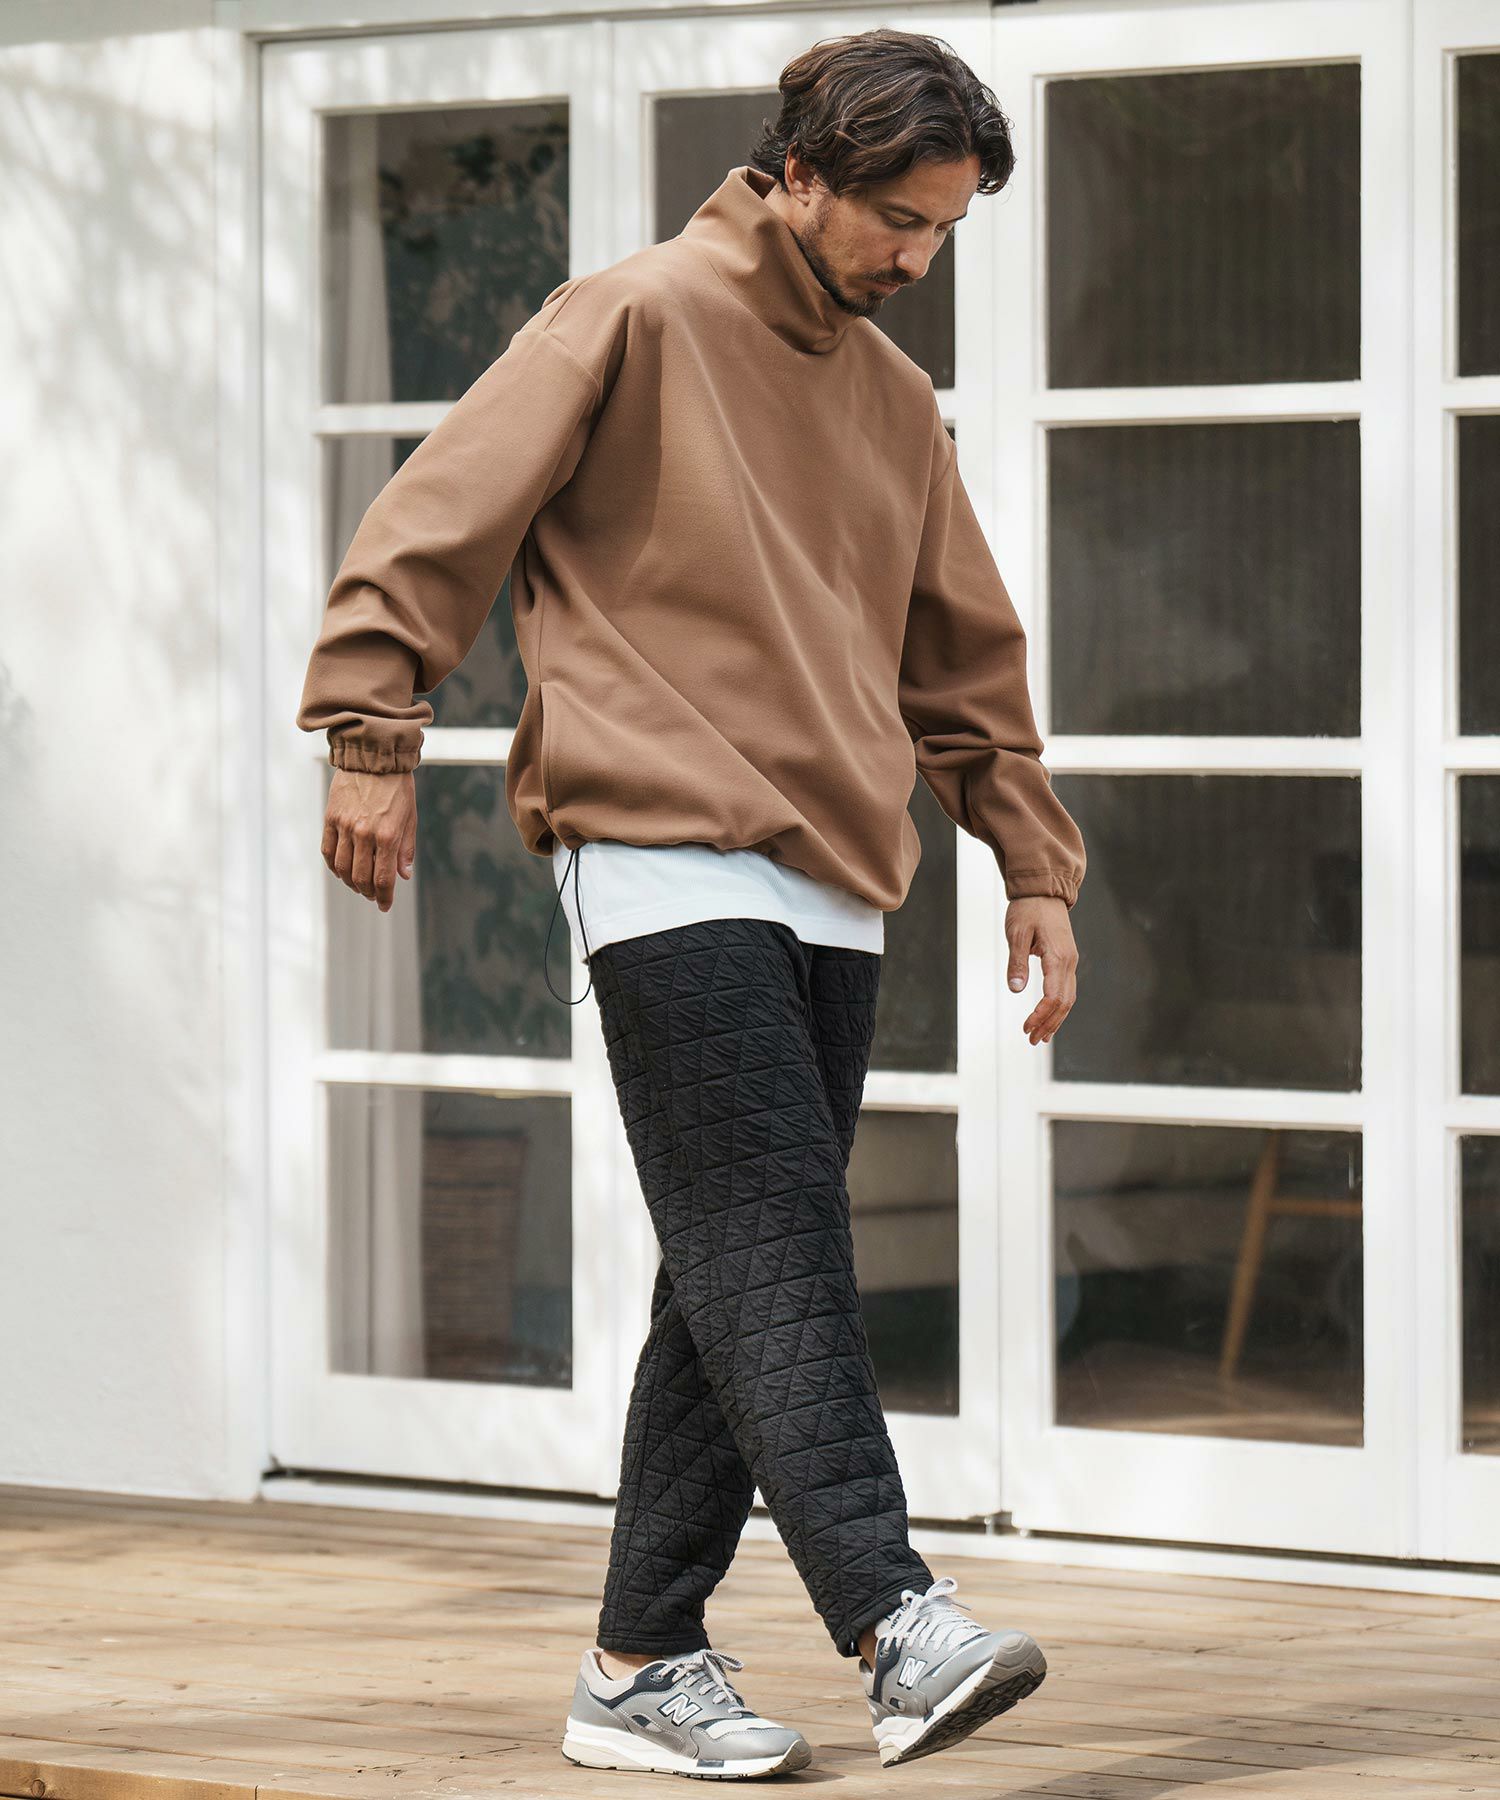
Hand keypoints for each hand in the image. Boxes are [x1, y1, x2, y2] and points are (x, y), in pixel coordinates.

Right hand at [322, 768, 416, 911]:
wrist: (373, 757)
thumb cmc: (397, 788)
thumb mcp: (410, 818)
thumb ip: (406, 849)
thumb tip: (403, 876)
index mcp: (387, 836)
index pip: (383, 879)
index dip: (384, 897)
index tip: (385, 905)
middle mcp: (364, 834)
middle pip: (361, 878)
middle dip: (368, 892)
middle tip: (374, 895)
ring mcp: (344, 826)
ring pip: (342, 868)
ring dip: (351, 882)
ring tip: (359, 885)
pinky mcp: (330, 818)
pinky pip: (328, 851)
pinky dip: (334, 866)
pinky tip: (342, 870)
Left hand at [1005, 896, 1077, 1044]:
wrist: (1043, 890)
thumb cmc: (1027, 909)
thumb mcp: (1016, 933)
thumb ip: (1016, 962)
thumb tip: (1017, 990)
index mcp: (1058, 957)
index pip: (1053, 997)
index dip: (1040, 1016)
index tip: (1025, 1028)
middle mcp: (1069, 962)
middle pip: (1065, 1003)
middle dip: (1049, 1024)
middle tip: (1031, 1040)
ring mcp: (1070, 961)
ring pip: (1068, 999)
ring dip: (1055, 1019)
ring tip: (1040, 1037)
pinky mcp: (1066, 960)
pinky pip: (1066, 989)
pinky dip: (1058, 1007)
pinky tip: (1048, 1018)